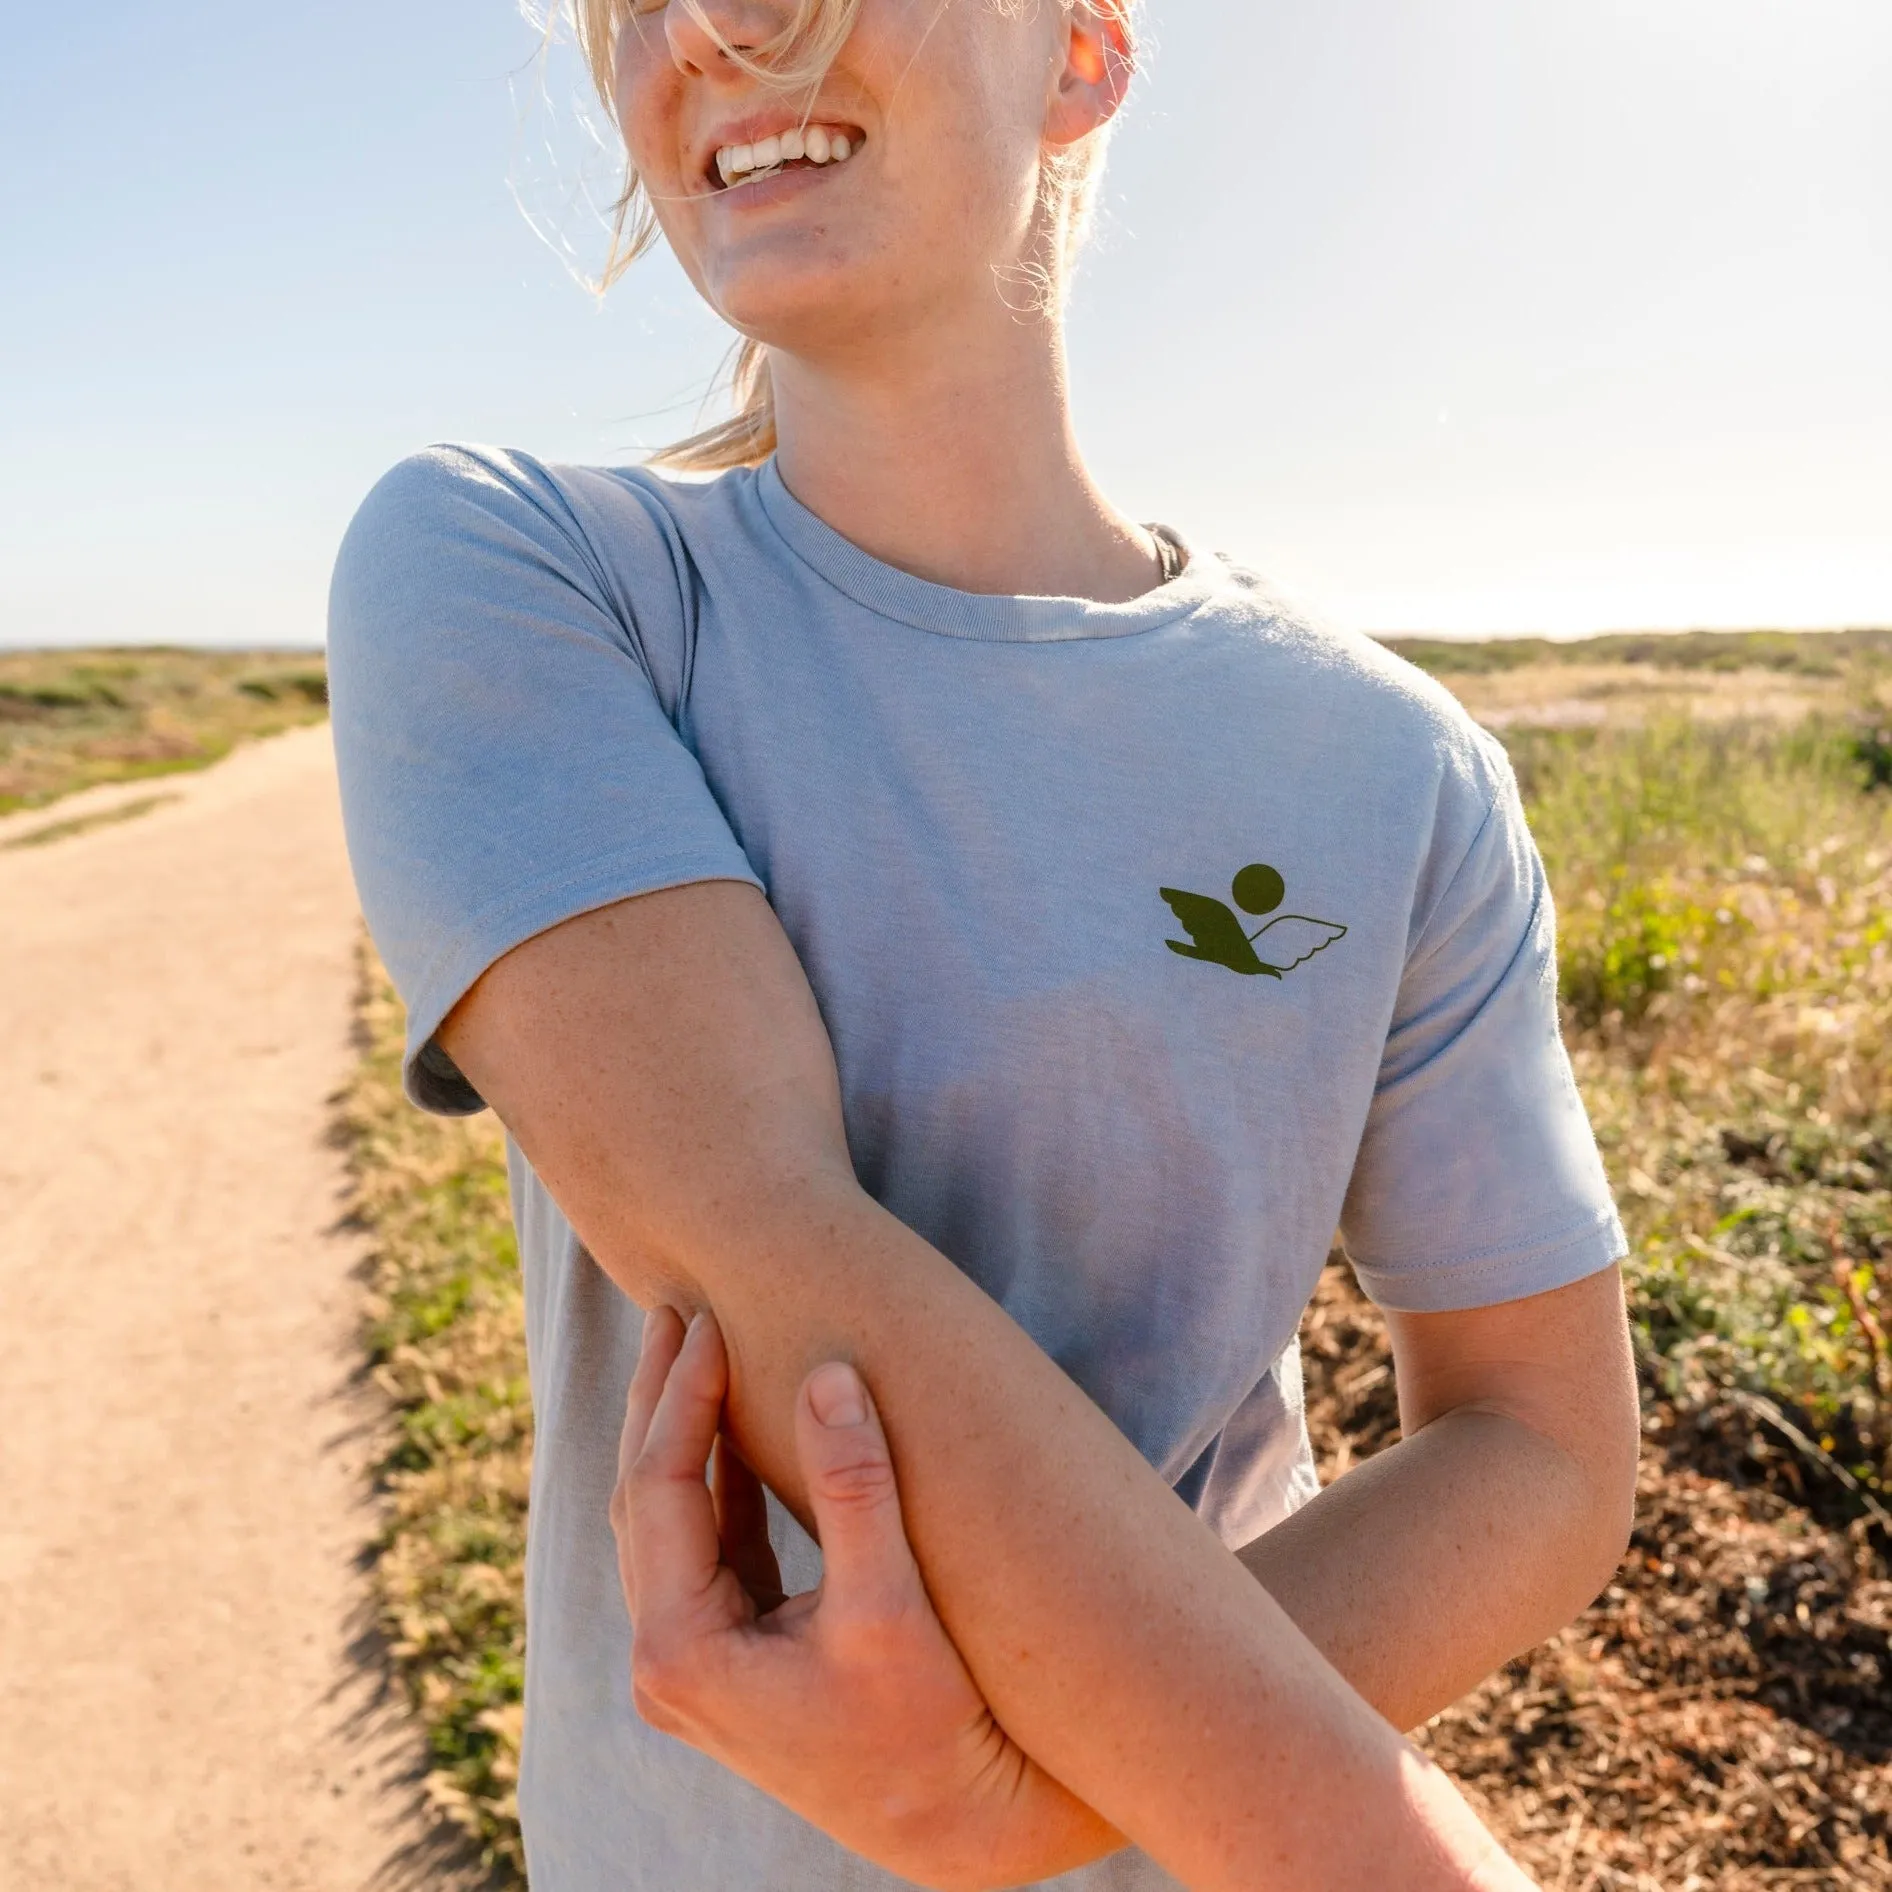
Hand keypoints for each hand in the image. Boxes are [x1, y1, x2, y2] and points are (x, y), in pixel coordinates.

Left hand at [611, 1307, 1121, 1891]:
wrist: (957, 1828)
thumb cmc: (927, 1729)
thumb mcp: (891, 1606)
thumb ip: (855, 1488)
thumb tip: (828, 1374)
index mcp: (682, 1652)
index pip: (661, 1491)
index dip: (684, 1397)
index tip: (709, 1320)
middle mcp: (669, 1662)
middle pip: (642, 1501)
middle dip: (660, 1401)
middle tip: (675, 1309)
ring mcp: (695, 1665)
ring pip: (665, 1523)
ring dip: (682, 1435)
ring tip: (695, 1350)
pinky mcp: (732, 1660)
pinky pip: (705, 1550)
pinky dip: (717, 1482)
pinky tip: (739, 1427)